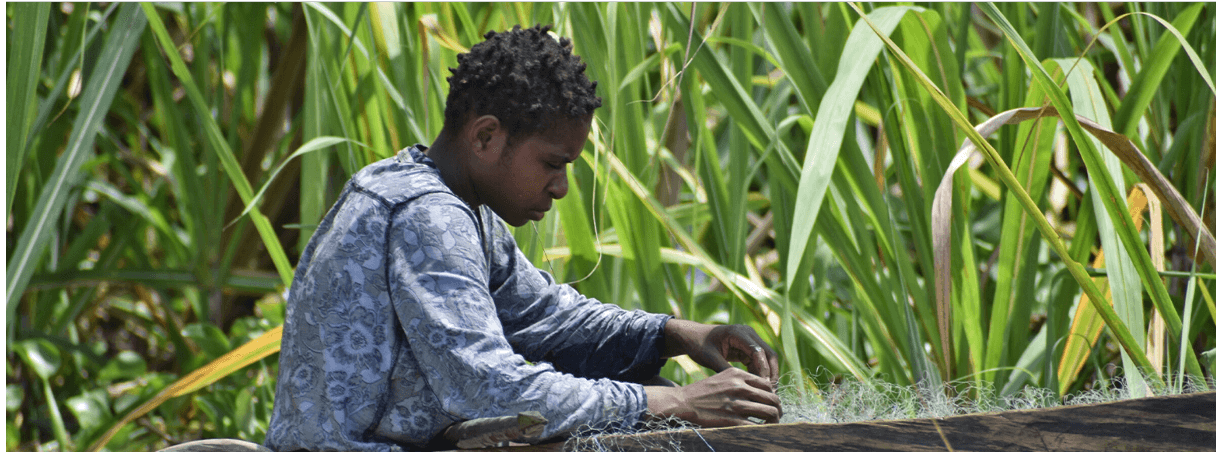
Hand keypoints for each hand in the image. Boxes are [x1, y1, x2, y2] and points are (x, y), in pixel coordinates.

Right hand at [644, 367, 781, 426]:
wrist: (683, 402)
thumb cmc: (703, 391)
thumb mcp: (723, 376)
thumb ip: (741, 379)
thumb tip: (762, 389)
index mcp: (738, 375)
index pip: (767, 384)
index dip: (773, 395)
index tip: (771, 403)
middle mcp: (739, 387)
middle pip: (772, 398)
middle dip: (778, 408)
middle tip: (777, 415)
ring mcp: (736, 404)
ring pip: (769, 412)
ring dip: (775, 420)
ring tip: (772, 424)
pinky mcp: (731, 419)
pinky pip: (756, 426)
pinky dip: (763, 429)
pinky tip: (761, 430)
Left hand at [664, 319, 780, 385]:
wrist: (692, 337)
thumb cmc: (698, 345)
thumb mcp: (710, 358)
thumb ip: (725, 370)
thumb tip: (741, 387)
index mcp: (738, 333)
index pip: (759, 352)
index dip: (764, 370)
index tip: (763, 388)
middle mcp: (748, 333)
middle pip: (769, 354)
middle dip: (771, 374)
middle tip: (770, 393)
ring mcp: (749, 339)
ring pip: (767, 359)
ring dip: (767, 375)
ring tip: (765, 394)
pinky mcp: (747, 347)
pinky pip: (759, 362)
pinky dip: (759, 374)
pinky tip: (756, 388)